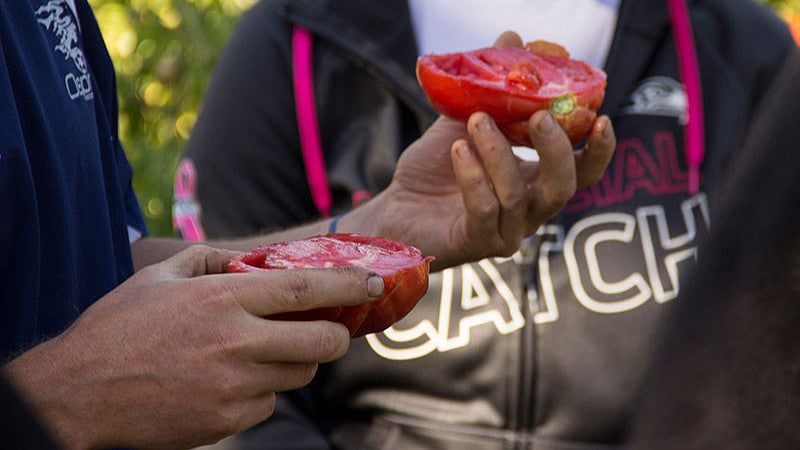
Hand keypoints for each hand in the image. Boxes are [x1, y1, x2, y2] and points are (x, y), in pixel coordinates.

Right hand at [3, 245, 381, 449]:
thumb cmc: (117, 328)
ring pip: (297, 377)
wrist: (77, 394)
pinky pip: (266, 404)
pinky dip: (260, 392)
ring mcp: (233, 387)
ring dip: (293, 363)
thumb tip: (251, 259)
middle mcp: (236, 343)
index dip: (349, 286)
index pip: (307, 289)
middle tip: (330, 328)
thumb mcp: (161, 277)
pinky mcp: (225, 422)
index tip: (373, 283)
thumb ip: (212, 260)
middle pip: (321, 344)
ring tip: (260, 351)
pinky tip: (228, 381)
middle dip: (337, 336)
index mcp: (222, 299)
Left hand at [346, 109, 614, 269]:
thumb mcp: (464, 119)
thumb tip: (513, 36)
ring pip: (518, 195)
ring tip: (476, 120)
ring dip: (498, 153)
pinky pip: (484, 209)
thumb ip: (491, 86)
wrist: (398, 206)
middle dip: (554, 150)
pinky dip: (473, 177)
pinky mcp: (476, 243)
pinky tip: (457, 151)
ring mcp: (506, 231)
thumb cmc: (437, 168)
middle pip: (564, 188)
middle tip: (536, 117)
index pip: (583, 171)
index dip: (598, 149)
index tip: (600, 117)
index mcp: (537, 180)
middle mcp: (530, 210)